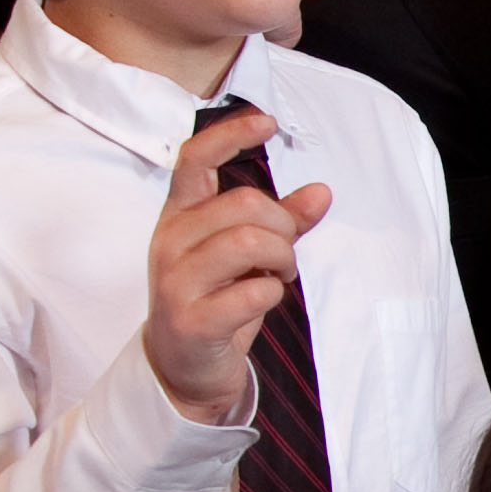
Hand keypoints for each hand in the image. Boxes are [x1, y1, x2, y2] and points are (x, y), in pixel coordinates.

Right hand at [145, 107, 330, 421]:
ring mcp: (175, 281)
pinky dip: (272, 293)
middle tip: (286, 253)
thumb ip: (281, 220)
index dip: (230, 135)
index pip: (194, 159)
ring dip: (282, 258)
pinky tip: (264, 300)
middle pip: (242, 204)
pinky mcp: (190, 320)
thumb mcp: (246, 254)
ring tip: (279, 275)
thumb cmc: (217, 300)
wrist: (182, 369)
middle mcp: (169, 242)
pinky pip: (252, 291)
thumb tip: (322, 191)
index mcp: (179, 216)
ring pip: (249, 242)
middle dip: (282, 226)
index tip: (268, 122)